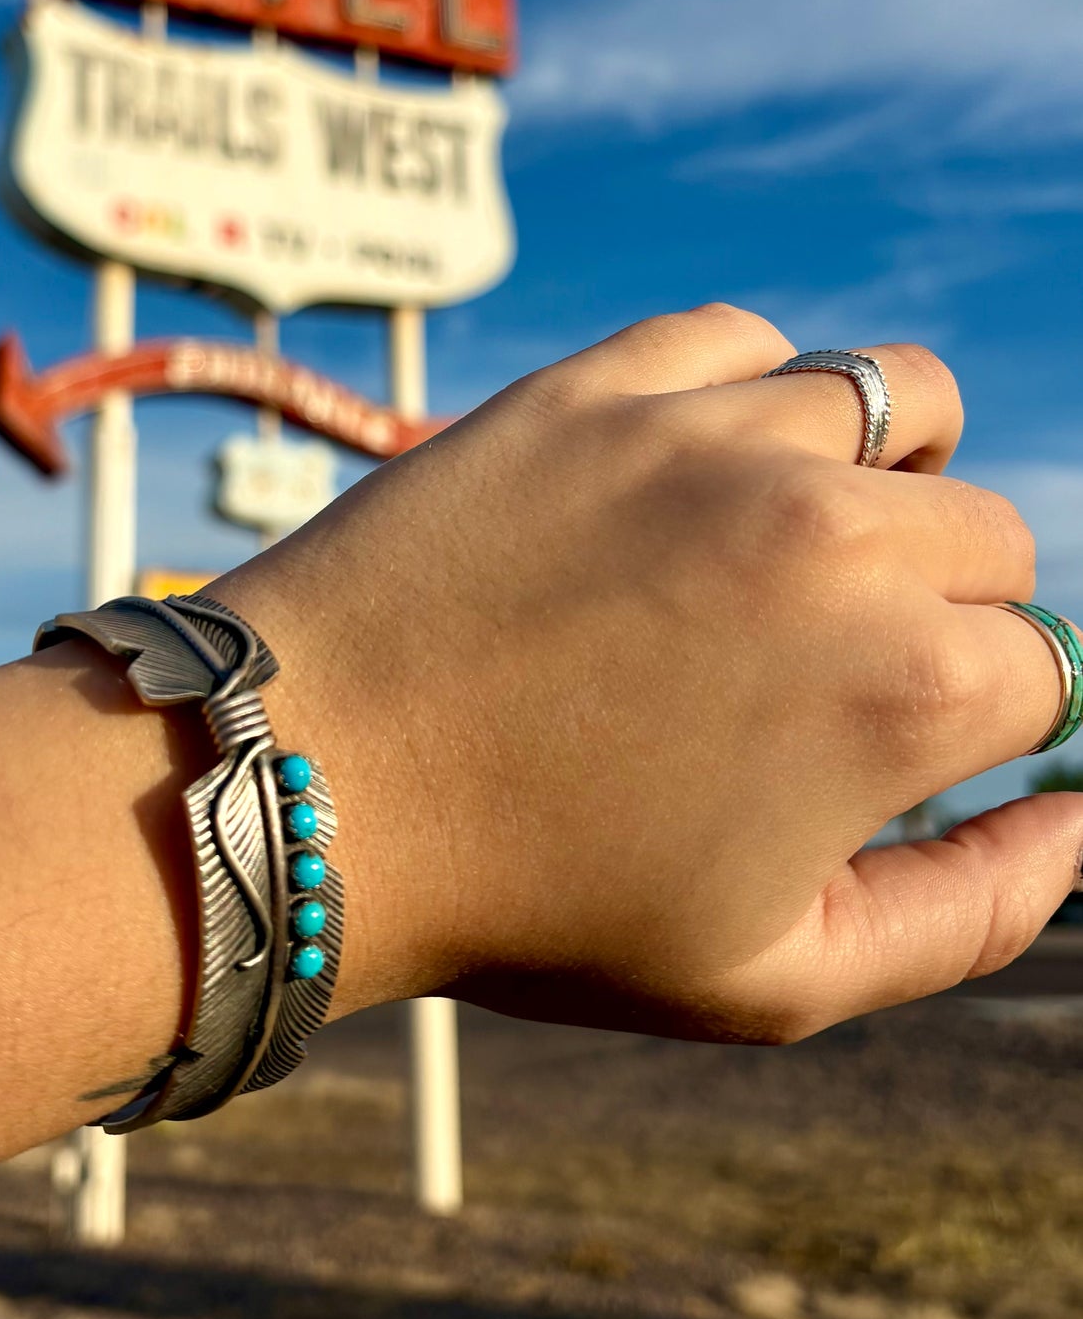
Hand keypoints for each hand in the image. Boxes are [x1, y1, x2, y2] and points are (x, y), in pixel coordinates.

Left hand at [216, 304, 1082, 1041]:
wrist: (309, 787)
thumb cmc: (537, 907)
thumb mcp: (778, 977)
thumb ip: (973, 913)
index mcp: (905, 692)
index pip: (1038, 677)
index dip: (970, 730)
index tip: (874, 751)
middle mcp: (839, 537)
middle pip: (988, 538)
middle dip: (939, 611)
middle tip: (814, 674)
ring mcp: (719, 438)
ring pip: (904, 403)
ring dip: (883, 479)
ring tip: (796, 550)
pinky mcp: (607, 380)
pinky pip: (752, 341)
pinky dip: (756, 397)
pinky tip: (702, 477)